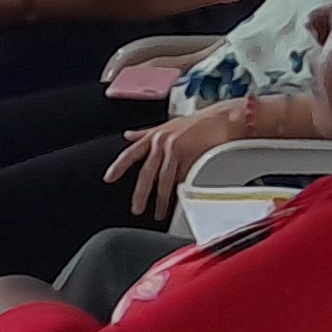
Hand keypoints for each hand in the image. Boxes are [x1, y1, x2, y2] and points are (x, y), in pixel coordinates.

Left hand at [106, 103, 243, 217]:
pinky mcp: (192, 158)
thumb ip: (146, 133)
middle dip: (141, 193)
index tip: (108, 178)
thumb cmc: (198, 123)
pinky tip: (179, 201)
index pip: (131, 152)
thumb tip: (128, 135)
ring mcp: (177, 150)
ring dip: (161, 200)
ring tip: (159, 213)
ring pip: (164, 180)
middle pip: (147, 173)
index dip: (118, 166)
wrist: (222, 119)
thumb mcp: (167, 125)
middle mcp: (162, 143)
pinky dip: (180, 192)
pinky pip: (183, 180)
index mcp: (154, 136)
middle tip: (137, 209)